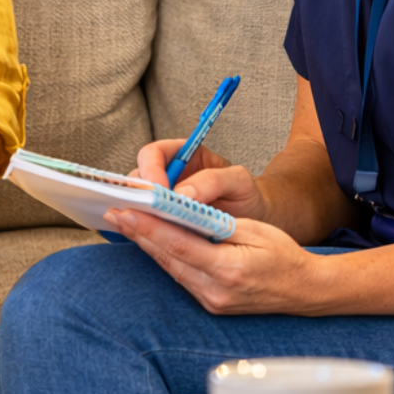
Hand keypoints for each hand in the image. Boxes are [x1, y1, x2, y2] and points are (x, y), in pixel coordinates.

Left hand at [105, 207, 320, 314]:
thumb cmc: (284, 256)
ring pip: (170, 268)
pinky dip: (164, 258)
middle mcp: (216, 291)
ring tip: (126, 223)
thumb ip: (215, 224)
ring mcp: (212, 301)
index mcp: (228, 270)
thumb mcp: (253, 230)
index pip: (178, 245)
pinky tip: (150, 242)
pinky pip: (181, 277)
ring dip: (147, 245)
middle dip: (139, 233)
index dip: (149, 227)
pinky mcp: (210, 304)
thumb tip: (180, 212)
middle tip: (115, 213)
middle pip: (167, 258)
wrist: (305, 291)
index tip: (127, 211)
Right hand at [134, 139, 269, 223]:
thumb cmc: (246, 195)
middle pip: (138, 179)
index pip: (153, 154)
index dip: (150, 170)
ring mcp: (163, 201)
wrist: (255, 221)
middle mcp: (167, 176)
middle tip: (150, 212)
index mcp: (182, 156)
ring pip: (138, 203)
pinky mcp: (164, 223)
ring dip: (142, 214)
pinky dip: (148, 231)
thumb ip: (212, 180)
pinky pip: (148, 224)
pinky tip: (156, 239)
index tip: (158, 189)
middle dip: (140, 195)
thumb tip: (180, 195)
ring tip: (152, 227)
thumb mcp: (238, 181)